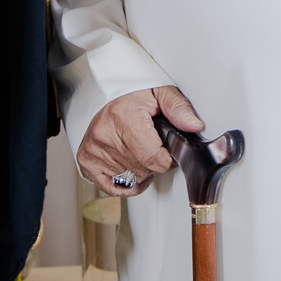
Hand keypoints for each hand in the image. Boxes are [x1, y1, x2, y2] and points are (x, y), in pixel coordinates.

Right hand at [78, 86, 202, 196]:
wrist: (107, 94)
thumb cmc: (133, 94)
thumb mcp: (160, 92)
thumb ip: (178, 108)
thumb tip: (194, 125)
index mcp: (123, 117)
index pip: (153, 158)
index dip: (167, 159)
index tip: (168, 150)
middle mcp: (104, 135)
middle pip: (143, 170)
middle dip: (154, 162)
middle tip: (152, 143)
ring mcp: (93, 150)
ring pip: (131, 179)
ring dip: (141, 170)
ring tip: (140, 150)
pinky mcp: (86, 160)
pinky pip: (112, 187)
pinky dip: (126, 183)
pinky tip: (132, 169)